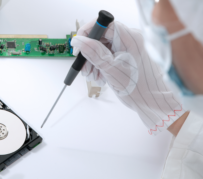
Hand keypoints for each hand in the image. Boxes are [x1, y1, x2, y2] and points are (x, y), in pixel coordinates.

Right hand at [71, 20, 185, 133]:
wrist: (151, 101)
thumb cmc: (138, 87)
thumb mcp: (110, 70)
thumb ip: (93, 53)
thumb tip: (78, 40)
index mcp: (129, 38)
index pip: (104, 24)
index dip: (88, 33)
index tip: (78, 47)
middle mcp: (130, 39)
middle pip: (101, 38)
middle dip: (89, 54)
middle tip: (85, 68)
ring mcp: (128, 48)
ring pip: (102, 48)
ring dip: (93, 62)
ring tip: (93, 77)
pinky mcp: (126, 56)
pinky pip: (108, 55)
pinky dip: (101, 66)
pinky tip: (100, 77)